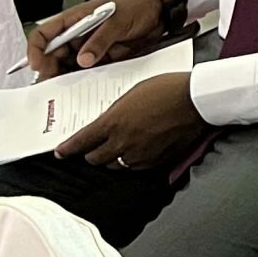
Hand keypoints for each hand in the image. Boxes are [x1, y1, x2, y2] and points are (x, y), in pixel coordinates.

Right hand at [26, 0, 174, 82]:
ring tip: (61, 92)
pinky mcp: (102, 58)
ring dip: (64, 78)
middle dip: (49, 69)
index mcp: (75, 19)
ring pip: (68, 65)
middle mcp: (78, 34)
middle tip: (49, 85)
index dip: (36, 49)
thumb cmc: (136, 5)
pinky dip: (82, 80)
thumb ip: (100, 40)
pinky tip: (80, 90)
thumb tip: (83, 60)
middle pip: (53, 54)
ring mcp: (89, 47)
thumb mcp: (117, 21)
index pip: (45, 33)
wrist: (159, 11)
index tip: (37, 65)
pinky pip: (87, 71)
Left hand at [58, 73, 208, 170]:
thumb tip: (105, 123)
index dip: (67, 149)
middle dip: (91, 153)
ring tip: (118, 148)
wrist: (196, 100)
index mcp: (113, 122)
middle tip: (94, 147)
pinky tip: (138, 150)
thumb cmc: (167, 89)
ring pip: (114, 165)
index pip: (81, 142)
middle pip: (95, 158)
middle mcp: (122, 142)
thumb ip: (115, 112)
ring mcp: (139, 154)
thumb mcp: (132, 93)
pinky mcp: (155, 161)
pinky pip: (135, 167)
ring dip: (112, 158)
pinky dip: (131, 161)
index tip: (61, 152)